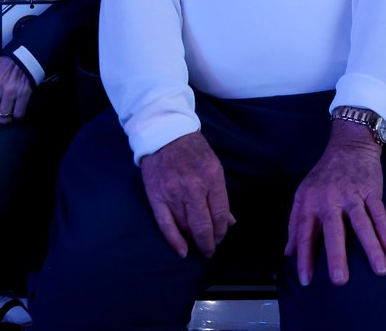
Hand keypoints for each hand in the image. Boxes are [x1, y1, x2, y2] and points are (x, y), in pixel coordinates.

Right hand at [141, 131, 234, 257]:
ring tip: (199, 247)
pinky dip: (175, 241)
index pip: (219, 213)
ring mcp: (173, 193)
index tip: (220, 238)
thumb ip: (221, 196)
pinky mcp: (156, 197)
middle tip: (210, 250)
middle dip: (209, 242)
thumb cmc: (193, 151)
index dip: (221, 231)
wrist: (164, 135)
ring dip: (194, 240)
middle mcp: (193, 187)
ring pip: (185, 226)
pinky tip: (183, 251)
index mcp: (212, 177)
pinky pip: (166, 224)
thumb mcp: (214, 167)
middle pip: (203, 224)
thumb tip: (230, 222)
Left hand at [285, 120, 385, 286]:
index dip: (304, 256)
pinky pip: (379, 212)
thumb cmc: (324, 175)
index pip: (304, 233)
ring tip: (380, 269)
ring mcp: (352, 194)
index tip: (306, 279)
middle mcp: (330, 199)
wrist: (349, 145)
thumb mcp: (304, 194)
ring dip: (371, 247)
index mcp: (310, 201)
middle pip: (333, 230)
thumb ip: (296, 224)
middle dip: (336, 255)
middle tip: (340, 280)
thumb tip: (289, 253)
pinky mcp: (371, 190)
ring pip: (362, 223)